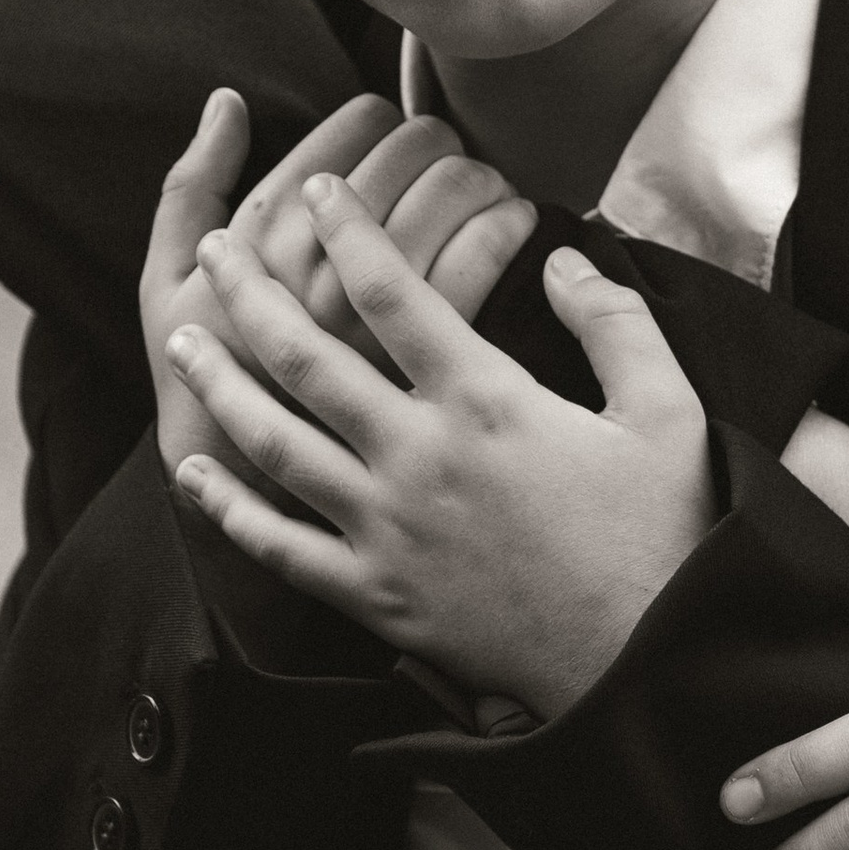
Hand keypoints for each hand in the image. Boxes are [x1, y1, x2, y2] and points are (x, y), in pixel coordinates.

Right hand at [140, 89, 537, 479]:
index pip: (338, 143)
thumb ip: (189, 186)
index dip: (369, 120)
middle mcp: (315, 283)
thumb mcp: (159, 286)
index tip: (382, 124)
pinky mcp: (428, 380)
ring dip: (472, 174)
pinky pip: (481, 265)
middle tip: (438, 147)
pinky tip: (512, 228)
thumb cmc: (198, 388)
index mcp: (254, 250)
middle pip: (398, 162)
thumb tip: (228, 101)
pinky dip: (504, 228)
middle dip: (427, 138)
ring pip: (444, 202)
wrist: (247, 507)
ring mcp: (374, 331)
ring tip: (478, 184)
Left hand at [164, 183, 713, 715]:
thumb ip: (613, 322)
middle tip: (219, 249)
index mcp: (487, 399)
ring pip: (274, 442)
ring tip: (181, 339)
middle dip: (251, 290)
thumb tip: (565, 256)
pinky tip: (194, 471)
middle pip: (307, 355)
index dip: (347, 231)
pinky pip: (280, 547)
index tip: (317, 189)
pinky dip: (228, 507)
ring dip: (219, 383)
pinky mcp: (378, 596)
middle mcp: (420, 456)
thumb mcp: (667, 410)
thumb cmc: (666, 534)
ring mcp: (388, 530)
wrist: (649, 660)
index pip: (394, 292)